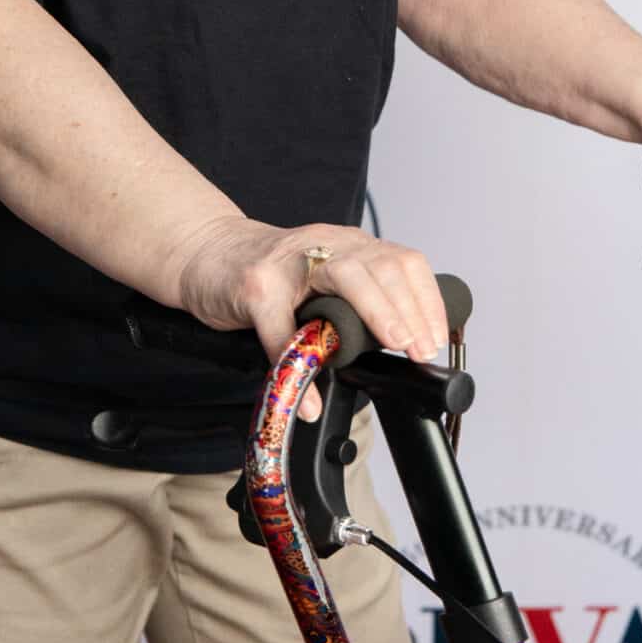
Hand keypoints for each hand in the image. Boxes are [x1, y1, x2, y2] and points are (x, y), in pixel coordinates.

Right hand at [175, 219, 448, 378]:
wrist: (206, 253)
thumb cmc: (270, 275)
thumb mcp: (323, 279)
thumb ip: (357, 300)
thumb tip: (398, 347)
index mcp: (350, 245)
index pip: (404, 262)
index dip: (427, 301)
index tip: (435, 340)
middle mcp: (326, 243)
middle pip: (383, 266)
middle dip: (410, 311)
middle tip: (420, 350)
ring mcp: (289, 262)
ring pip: (346, 277)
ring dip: (377, 314)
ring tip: (393, 348)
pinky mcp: (255, 286)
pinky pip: (281, 329)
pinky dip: (298, 365)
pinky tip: (308, 398)